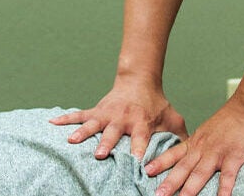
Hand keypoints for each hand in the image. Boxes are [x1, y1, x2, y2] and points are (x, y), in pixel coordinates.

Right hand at [50, 82, 188, 158]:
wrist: (139, 81)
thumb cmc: (157, 105)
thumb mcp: (172, 118)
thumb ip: (180, 136)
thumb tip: (191, 156)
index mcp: (142, 122)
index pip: (141, 139)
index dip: (139, 150)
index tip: (136, 163)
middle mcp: (123, 119)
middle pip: (114, 133)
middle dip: (107, 143)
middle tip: (101, 154)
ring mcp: (107, 114)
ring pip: (93, 124)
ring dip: (82, 132)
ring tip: (72, 141)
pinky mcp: (97, 110)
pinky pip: (79, 114)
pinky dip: (65, 118)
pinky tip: (52, 122)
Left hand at [146, 102, 243, 195]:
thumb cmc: (230, 120)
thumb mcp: (207, 130)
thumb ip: (198, 145)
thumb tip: (191, 157)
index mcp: (195, 142)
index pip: (174, 154)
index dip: (159, 163)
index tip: (146, 171)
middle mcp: (203, 149)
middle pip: (183, 168)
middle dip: (170, 183)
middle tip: (158, 195)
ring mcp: (217, 153)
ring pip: (200, 174)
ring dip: (189, 189)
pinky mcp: (234, 157)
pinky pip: (227, 177)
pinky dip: (223, 190)